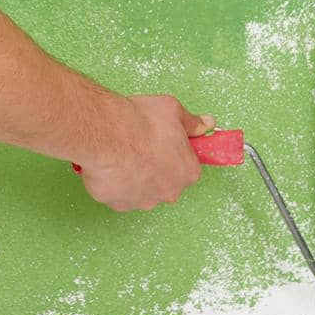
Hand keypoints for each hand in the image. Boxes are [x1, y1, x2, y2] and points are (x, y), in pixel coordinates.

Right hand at [74, 94, 213, 211]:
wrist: (108, 134)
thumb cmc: (142, 123)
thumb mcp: (174, 111)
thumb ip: (192, 122)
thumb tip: (206, 123)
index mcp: (188, 171)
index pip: (188, 167)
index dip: (176, 153)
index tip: (165, 143)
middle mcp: (169, 192)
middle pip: (166, 182)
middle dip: (156, 167)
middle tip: (143, 146)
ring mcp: (143, 201)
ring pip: (142, 190)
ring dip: (135, 176)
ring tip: (124, 153)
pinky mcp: (118, 203)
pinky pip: (119, 194)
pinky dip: (115, 182)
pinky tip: (111, 164)